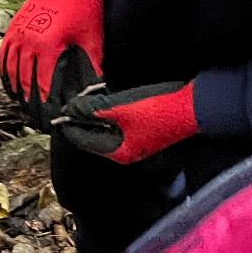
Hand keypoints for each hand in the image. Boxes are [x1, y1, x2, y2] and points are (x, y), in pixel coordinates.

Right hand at [0, 0, 103, 122]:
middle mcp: (27, 40)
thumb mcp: (92, 38)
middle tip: (35, 117)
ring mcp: (17, 32)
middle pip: (22, 80)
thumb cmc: (83, 4)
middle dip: (28, 101)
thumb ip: (93, 66)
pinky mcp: (14, 25)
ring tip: (22, 104)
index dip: (45, 104)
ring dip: (14, 88)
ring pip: (9, 68)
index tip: (48, 119)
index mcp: (47, 45)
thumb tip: (97, 89)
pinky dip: (5, 69)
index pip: (42, 84)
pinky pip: (4, 52)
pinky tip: (10, 80)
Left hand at [55, 81, 198, 165]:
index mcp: (117, 152)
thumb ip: (93, 110)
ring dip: (94, 117)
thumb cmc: (157, 110)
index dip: (69, 125)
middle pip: (94, 137)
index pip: (83, 141)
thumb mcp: (120, 108)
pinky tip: (104, 102)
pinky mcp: (144, 131)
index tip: (59, 110)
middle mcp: (125, 152)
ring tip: (83, 100)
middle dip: (81, 120)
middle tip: (70, 102)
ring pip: (106, 130)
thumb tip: (70, 110)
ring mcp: (136, 142)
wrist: (193, 107)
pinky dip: (108, 115)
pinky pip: (118, 124)